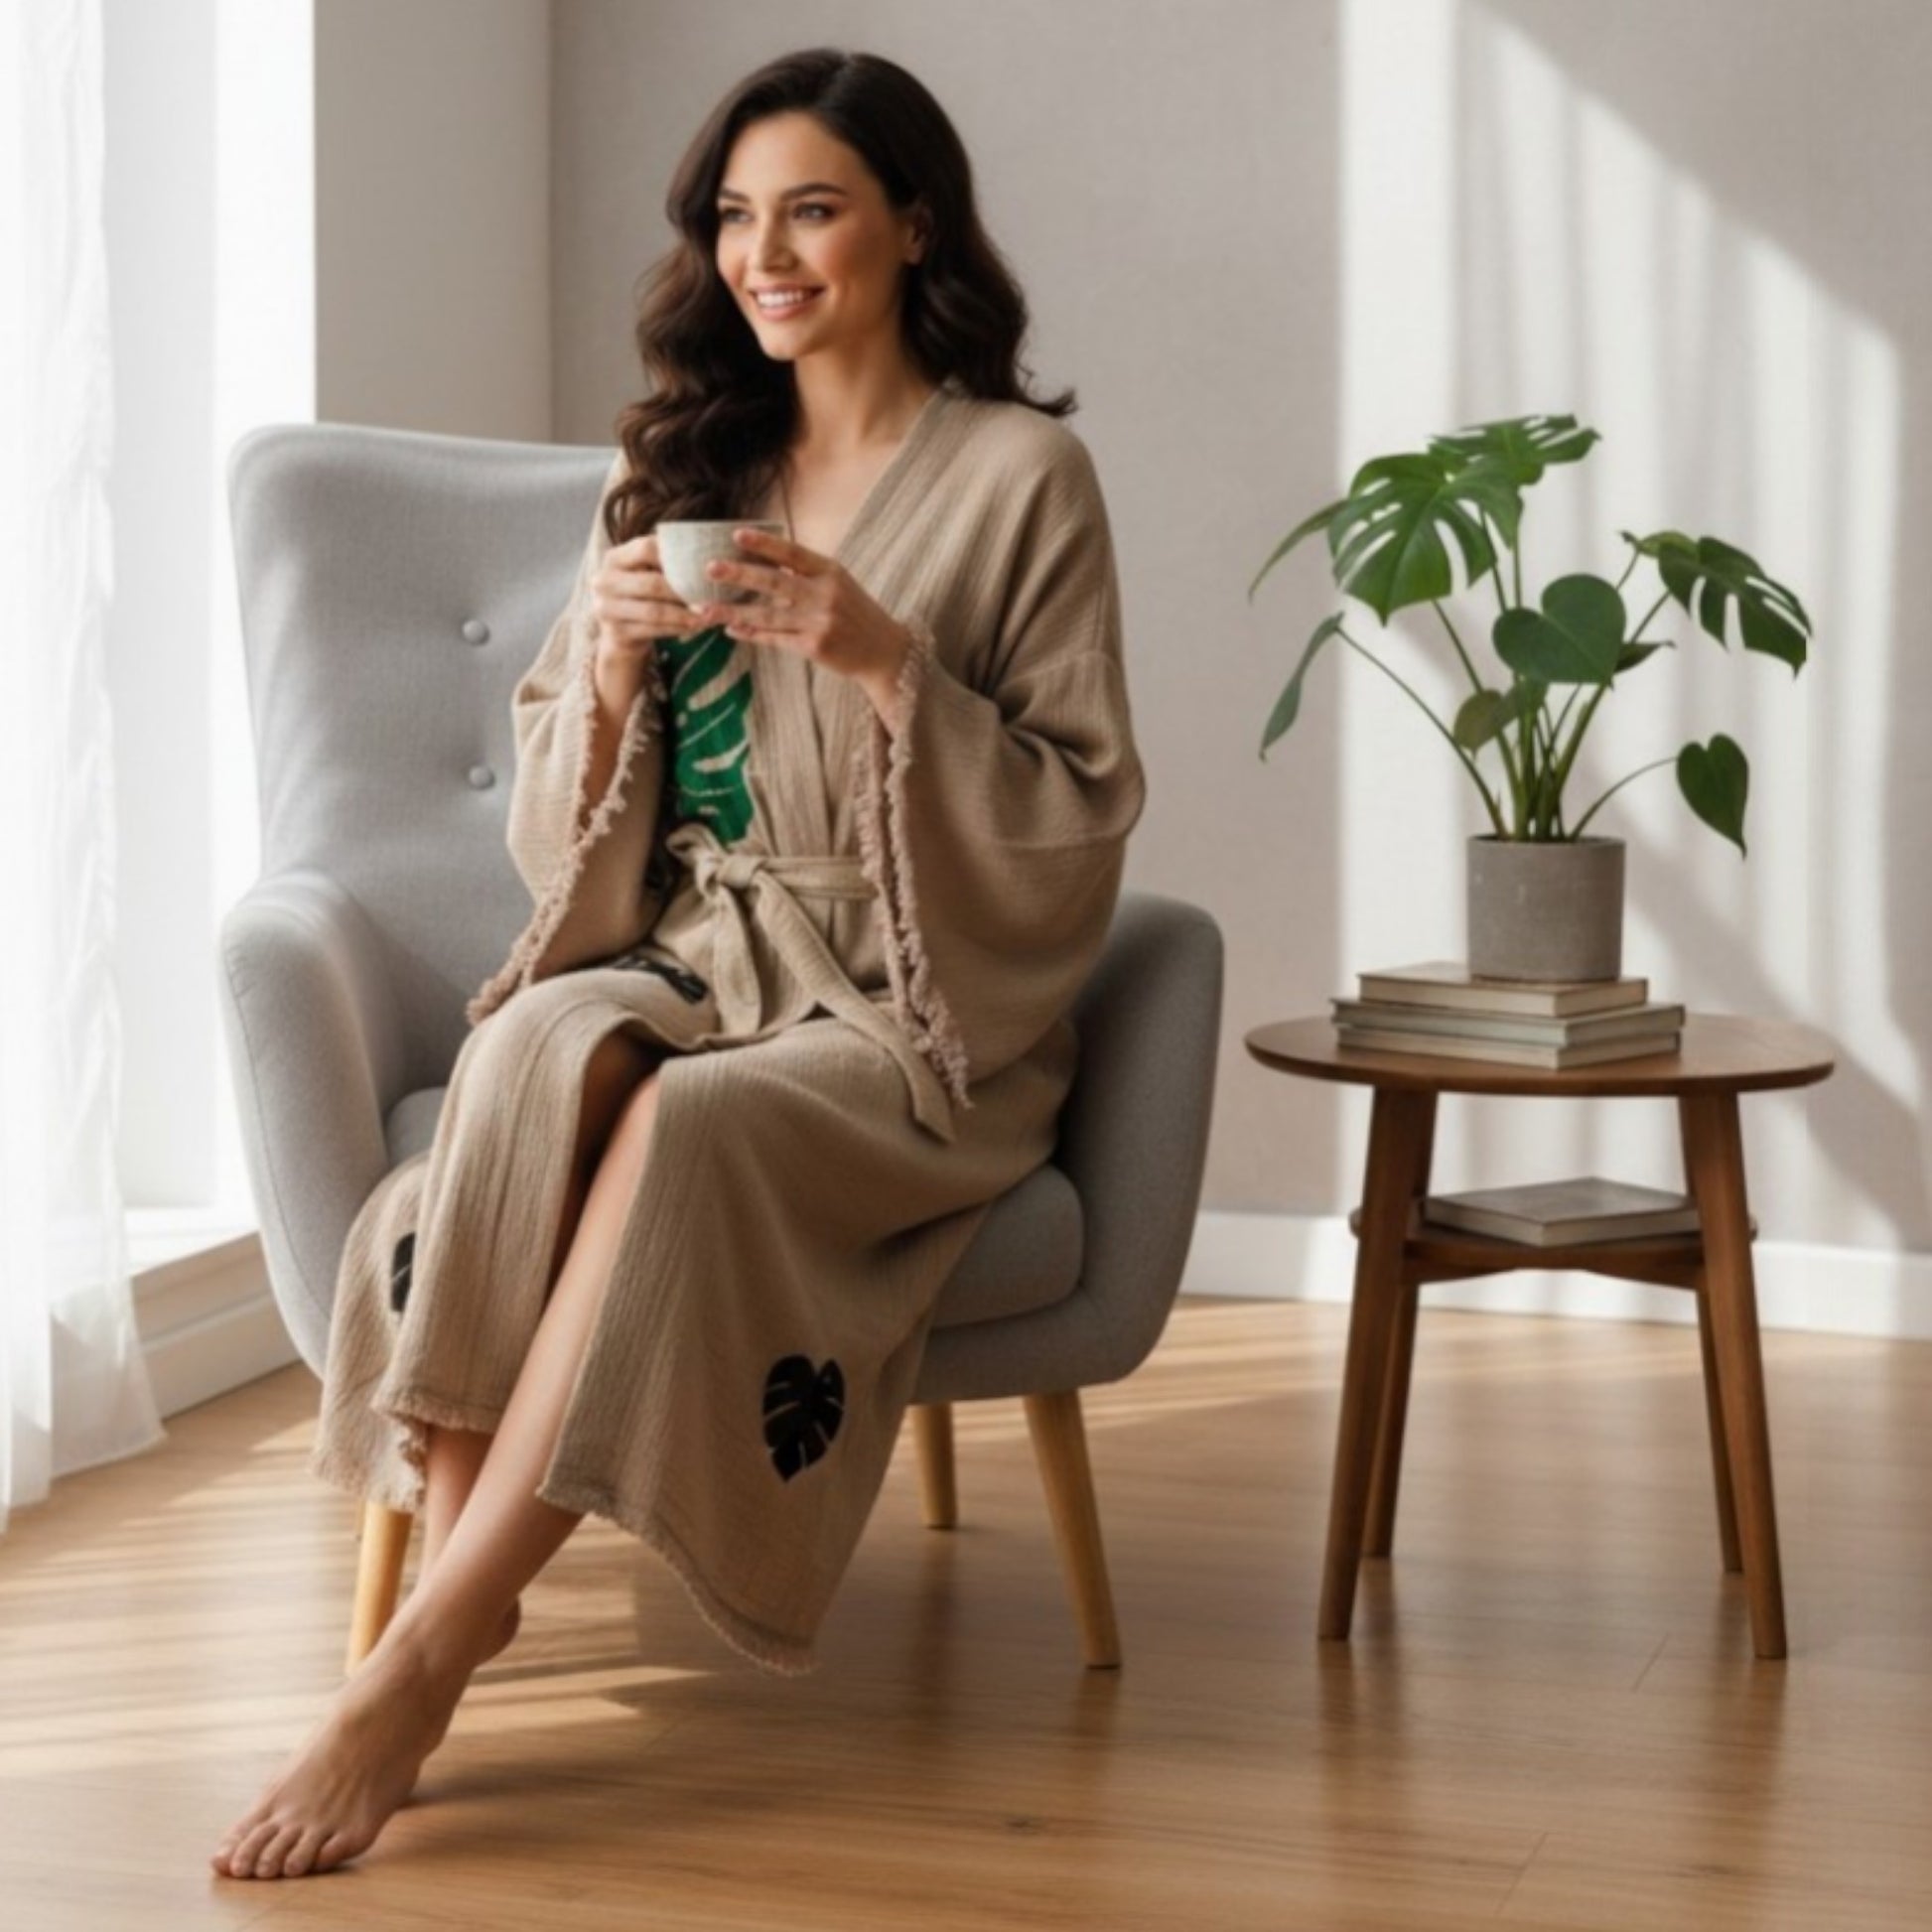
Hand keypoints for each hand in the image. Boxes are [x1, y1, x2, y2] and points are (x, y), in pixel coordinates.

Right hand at [589, 532, 709, 684]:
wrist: (619, 631)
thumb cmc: (641, 594)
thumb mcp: (645, 572)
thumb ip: (665, 561)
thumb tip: (709, 554)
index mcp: (614, 558)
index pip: (646, 548)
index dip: (675, 555)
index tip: (703, 563)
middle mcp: (604, 581)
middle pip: (651, 583)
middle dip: (684, 591)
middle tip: (711, 596)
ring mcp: (607, 608)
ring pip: (654, 611)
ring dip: (684, 614)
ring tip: (707, 615)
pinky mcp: (616, 632)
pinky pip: (653, 630)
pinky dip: (677, 629)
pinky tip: (695, 627)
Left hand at [690, 528, 910, 697]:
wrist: (885, 652)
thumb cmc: (857, 613)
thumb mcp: (840, 583)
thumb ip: (808, 573)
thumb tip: (768, 560)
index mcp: (831, 572)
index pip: (792, 553)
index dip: (764, 544)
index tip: (736, 535)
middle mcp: (825, 595)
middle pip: (774, 582)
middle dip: (739, 575)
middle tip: (709, 568)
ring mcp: (819, 622)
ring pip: (767, 615)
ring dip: (733, 612)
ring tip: (704, 608)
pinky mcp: (814, 647)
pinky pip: (774, 638)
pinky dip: (751, 633)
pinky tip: (730, 629)